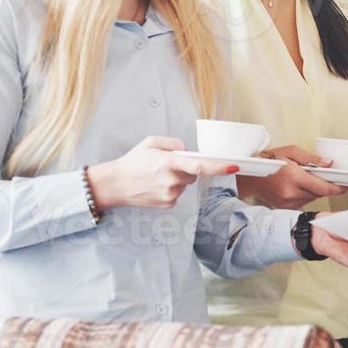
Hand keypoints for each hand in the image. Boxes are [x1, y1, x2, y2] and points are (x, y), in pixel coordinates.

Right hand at [88, 136, 238, 211]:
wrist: (114, 185)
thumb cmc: (132, 162)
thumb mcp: (150, 143)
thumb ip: (173, 143)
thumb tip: (188, 150)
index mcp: (168, 162)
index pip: (199, 165)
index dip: (218, 167)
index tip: (234, 166)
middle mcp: (171, 180)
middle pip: (194, 174)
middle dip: (186, 169)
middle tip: (167, 166)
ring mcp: (170, 194)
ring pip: (185, 184)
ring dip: (177, 179)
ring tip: (156, 176)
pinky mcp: (168, 204)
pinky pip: (178, 193)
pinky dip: (171, 189)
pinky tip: (155, 186)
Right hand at [238, 144, 347, 209]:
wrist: (249, 176)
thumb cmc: (269, 161)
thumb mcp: (291, 151)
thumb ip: (312, 158)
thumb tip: (329, 163)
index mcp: (294, 178)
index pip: (324, 188)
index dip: (339, 188)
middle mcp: (292, 193)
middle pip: (320, 193)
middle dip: (327, 186)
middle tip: (332, 177)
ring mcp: (288, 203)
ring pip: (312, 198)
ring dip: (315, 189)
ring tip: (307, 177)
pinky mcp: (286, 208)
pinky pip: (304, 201)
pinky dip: (306, 194)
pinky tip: (299, 185)